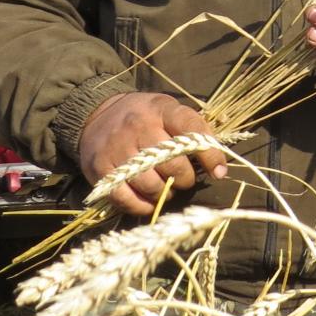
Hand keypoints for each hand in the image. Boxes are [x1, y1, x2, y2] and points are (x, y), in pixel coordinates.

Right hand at [76, 90, 227, 215]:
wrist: (95, 115)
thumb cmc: (143, 118)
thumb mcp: (169, 111)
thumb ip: (193, 131)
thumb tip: (218, 167)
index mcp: (161, 109)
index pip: (192, 130)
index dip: (210, 154)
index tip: (219, 172)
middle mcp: (139, 127)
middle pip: (173, 165)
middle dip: (184, 179)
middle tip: (182, 179)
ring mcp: (118, 149)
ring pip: (151, 185)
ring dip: (164, 194)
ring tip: (165, 189)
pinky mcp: (100, 169)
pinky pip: (126, 199)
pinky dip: (142, 206)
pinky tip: (148, 200)